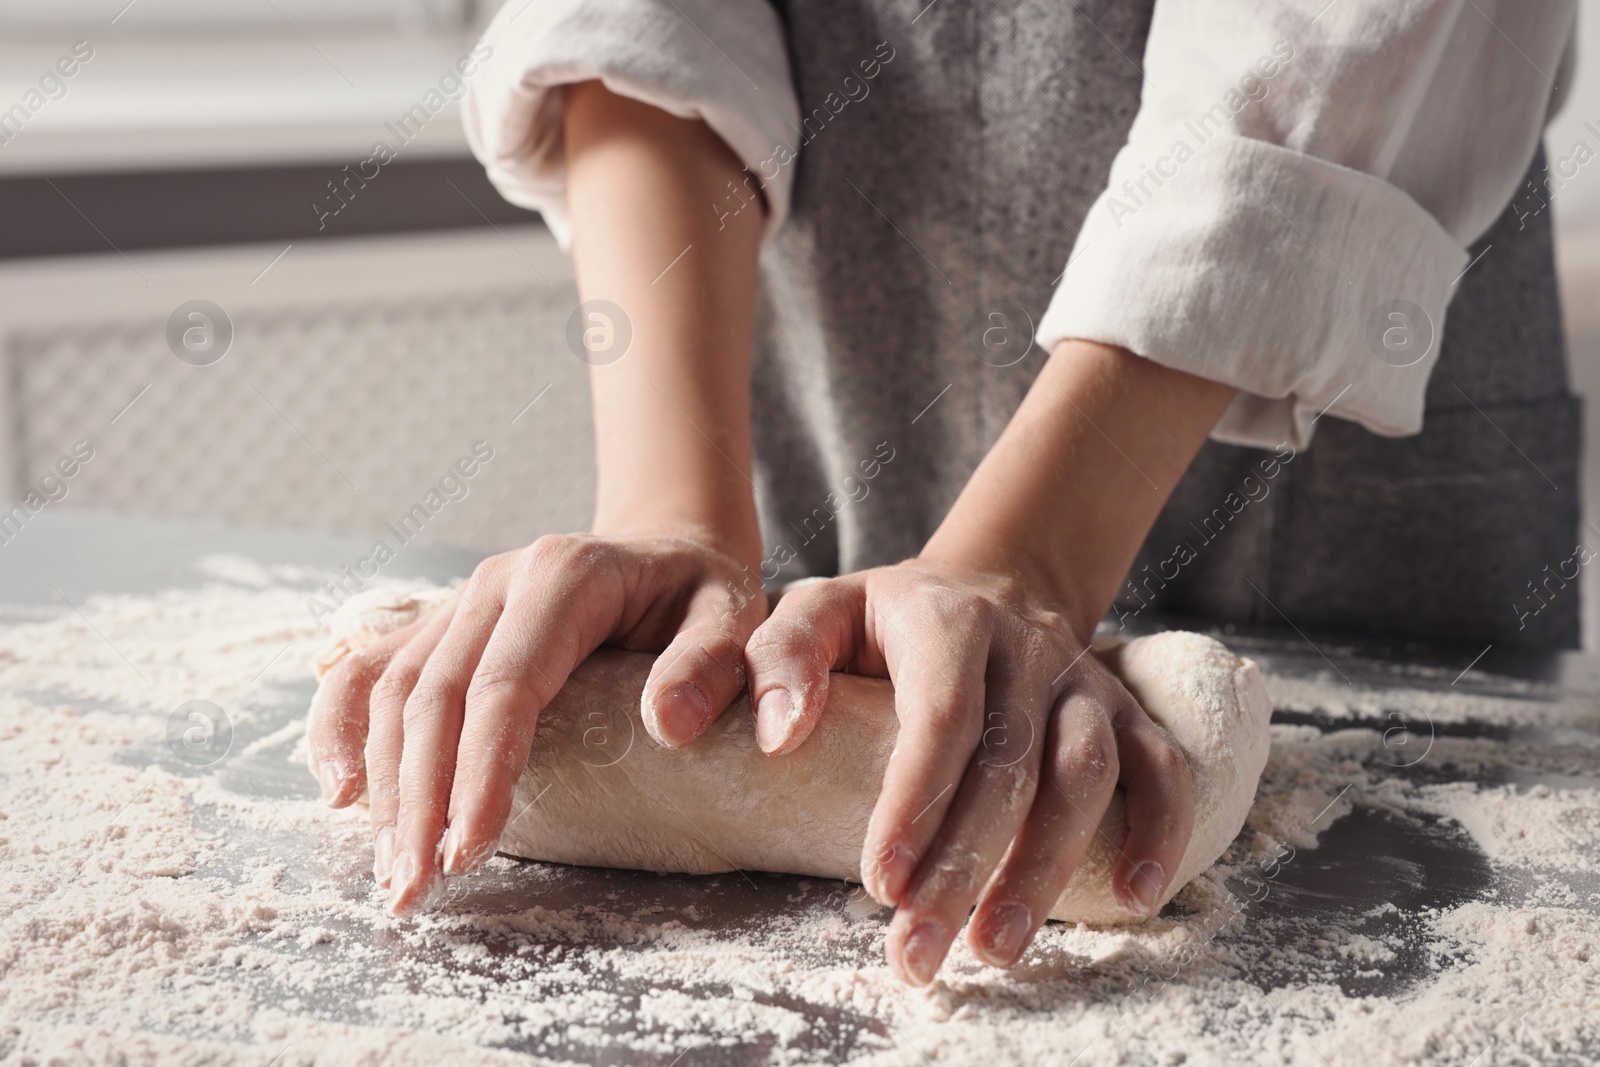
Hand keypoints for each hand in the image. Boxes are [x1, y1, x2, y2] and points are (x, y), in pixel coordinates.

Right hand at [307, 531, 765, 913]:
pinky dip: (341, 725)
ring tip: (390, 868)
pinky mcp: (444, 624)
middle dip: (417, 797)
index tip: (469, 848)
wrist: (670, 551)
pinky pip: (373, 669)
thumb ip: (712, 663)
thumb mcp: (733, 614)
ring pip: (393, 688)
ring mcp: (463, 601)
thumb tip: (668, 725)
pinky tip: (339, 791)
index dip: (480, 769)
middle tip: (413, 887)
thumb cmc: (703, 594)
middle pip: (434, 693)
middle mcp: (498, 581)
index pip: (507, 682)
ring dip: (382, 782)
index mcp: (565, 575)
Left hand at [744, 559, 1194, 983]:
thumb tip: (777, 736)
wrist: (988, 587)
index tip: (882, 884)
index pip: (942, 715)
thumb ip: (782, 657)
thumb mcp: (820, 611)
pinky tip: (1134, 896)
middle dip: (965, 867)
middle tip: (920, 950)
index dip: (916, 802)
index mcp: (948, 621)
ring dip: (1046, 866)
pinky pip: (1163, 768)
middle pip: (1009, 764)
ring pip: (1086, 774)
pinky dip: (1160, 830)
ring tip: (999, 946)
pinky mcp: (1126, 711)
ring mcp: (1083, 681)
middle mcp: (1027, 648)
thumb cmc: (886, 621)